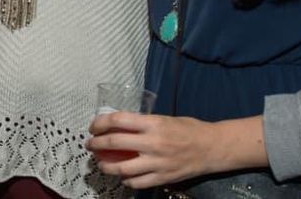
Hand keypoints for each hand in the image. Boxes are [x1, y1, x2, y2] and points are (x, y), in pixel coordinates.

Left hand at [86, 111, 217, 188]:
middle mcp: (153, 143)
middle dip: (97, 144)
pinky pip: (137, 182)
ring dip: (106, 166)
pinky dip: (126, 180)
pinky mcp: (162, 178)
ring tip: (101, 163)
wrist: (211, 148)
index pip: (119, 120)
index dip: (101, 123)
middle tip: (90, 144)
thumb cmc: (188, 129)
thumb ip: (143, 123)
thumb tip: (120, 125)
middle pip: (115, 143)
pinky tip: (122, 176)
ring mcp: (157, 163)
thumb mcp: (164, 118)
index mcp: (153, 124)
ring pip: (122, 168)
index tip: (94, 126)